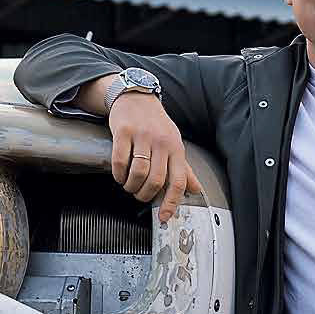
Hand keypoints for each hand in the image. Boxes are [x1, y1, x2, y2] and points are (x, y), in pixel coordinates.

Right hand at [108, 92, 202, 222]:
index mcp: (176, 148)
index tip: (163, 216)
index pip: (178, 181)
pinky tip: (120, 175)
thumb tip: (195, 190)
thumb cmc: (156, 125)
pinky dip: (119, 174)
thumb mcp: (174, 144)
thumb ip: (184, 169)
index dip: (171, 202)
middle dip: (145, 195)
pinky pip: (120, 161)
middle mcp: (162, 142)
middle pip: (156, 180)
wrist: (136, 97)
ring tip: (129, 186)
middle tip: (139, 195)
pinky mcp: (124, 132)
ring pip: (138, 172)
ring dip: (131, 186)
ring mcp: (142, 136)